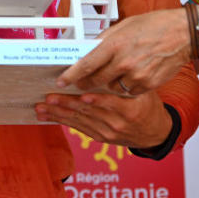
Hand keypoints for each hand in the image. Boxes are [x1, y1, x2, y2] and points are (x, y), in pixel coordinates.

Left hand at [34, 90, 171, 148]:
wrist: (155, 132)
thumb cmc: (149, 105)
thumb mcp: (145, 87)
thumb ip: (124, 77)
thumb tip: (105, 59)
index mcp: (130, 108)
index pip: (105, 100)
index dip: (86, 95)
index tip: (72, 87)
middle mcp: (118, 122)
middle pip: (87, 110)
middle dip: (65, 103)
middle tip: (49, 97)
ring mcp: (109, 132)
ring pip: (80, 120)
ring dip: (59, 114)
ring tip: (43, 107)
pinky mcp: (102, 138)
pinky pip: (80, 128)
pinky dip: (65, 122)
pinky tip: (52, 117)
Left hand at [56, 8, 189, 94]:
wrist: (184, 34)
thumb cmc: (156, 25)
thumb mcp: (126, 25)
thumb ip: (106, 39)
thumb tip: (90, 49)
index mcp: (115, 44)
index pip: (86, 64)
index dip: (71, 75)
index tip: (61, 82)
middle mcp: (124, 61)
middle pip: (95, 80)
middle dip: (85, 83)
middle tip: (80, 84)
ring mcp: (136, 75)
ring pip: (111, 89)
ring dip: (107, 85)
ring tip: (111, 76)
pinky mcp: (148, 85)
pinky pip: (129, 92)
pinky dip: (126, 88)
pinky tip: (130, 77)